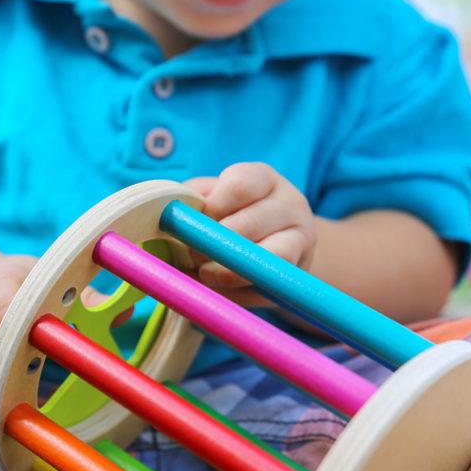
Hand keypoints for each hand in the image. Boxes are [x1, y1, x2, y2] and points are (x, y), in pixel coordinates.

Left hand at [185, 162, 315, 307]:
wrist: (277, 240)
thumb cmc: (234, 213)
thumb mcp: (214, 197)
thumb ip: (193, 201)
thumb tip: (168, 215)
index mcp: (263, 179)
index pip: (240, 186)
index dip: (211, 207)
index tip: (192, 223)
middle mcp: (290, 204)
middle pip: (251, 223)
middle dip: (215, 244)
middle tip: (191, 255)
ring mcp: (301, 239)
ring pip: (267, 258)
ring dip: (228, 271)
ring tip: (205, 274)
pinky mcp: (298, 274)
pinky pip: (267, 286)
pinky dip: (238, 291)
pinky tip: (219, 289)